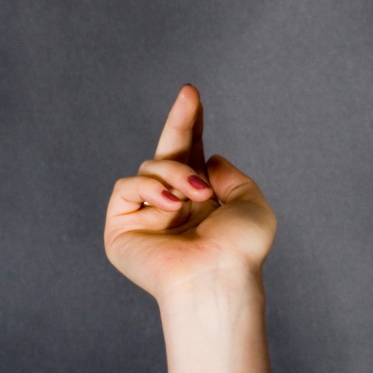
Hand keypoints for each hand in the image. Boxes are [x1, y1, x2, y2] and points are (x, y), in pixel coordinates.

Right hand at [103, 84, 276, 372]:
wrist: (218, 278)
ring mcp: (145, 216)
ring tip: (196, 195)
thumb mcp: (251, 204)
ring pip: (150, 166)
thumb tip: (207, 159)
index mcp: (202, 200)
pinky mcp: (121, 228)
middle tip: (190, 94)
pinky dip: (150, 188)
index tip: (192, 95)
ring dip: (175, 173)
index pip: (192, 154)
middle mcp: (172, 205)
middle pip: (167, 151)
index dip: (191, 125)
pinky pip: (126, 187)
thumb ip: (231, 176)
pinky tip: (172, 204)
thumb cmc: (240, 250)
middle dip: (180, 121)